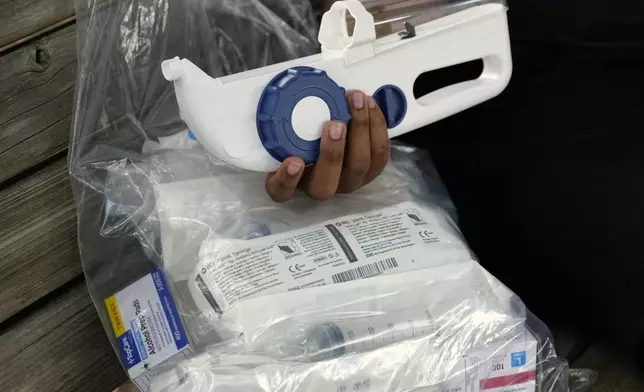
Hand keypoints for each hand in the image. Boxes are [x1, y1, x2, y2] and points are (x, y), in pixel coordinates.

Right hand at [266, 90, 389, 201]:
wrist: (330, 131)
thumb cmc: (303, 131)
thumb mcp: (286, 130)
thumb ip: (282, 124)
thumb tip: (286, 97)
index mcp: (291, 182)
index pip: (281, 191)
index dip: (287, 180)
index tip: (293, 161)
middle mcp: (320, 187)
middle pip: (326, 183)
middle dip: (332, 153)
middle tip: (334, 124)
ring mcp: (348, 182)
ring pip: (359, 165)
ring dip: (360, 130)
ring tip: (356, 100)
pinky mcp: (372, 170)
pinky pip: (380, 153)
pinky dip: (377, 125)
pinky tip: (369, 104)